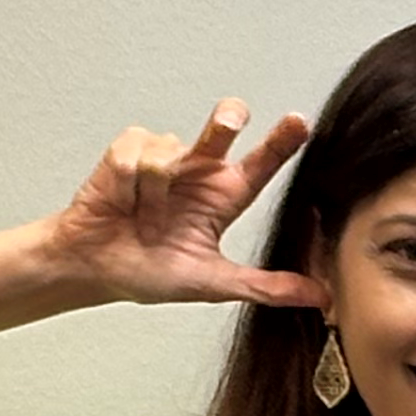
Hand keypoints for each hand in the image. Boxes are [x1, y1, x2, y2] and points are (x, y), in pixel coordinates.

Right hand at [38, 103, 323, 308]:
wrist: (94, 268)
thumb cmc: (150, 273)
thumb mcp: (213, 284)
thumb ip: (266, 286)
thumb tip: (321, 297)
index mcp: (223, 198)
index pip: (260, 166)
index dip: (281, 143)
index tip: (301, 123)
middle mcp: (198, 172)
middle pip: (222, 128)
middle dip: (228, 117)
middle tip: (232, 120)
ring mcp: (165, 159)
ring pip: (172, 151)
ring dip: (154, 191)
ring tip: (143, 214)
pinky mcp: (129, 151)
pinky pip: (138, 154)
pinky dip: (129, 183)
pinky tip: (123, 199)